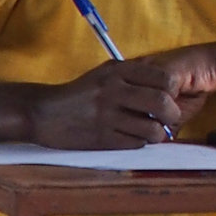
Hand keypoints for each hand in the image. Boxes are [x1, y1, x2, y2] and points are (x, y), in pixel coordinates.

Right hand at [24, 46, 215, 147]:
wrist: (41, 113)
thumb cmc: (78, 94)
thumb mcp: (104, 73)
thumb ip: (134, 72)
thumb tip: (168, 81)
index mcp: (117, 72)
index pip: (164, 79)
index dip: (173, 90)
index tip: (168, 97)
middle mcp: (112, 91)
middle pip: (162, 103)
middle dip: (173, 114)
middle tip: (169, 118)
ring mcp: (106, 116)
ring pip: (152, 128)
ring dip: (158, 133)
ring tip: (152, 132)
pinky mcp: (101, 138)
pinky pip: (136, 144)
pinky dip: (140, 142)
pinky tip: (132, 138)